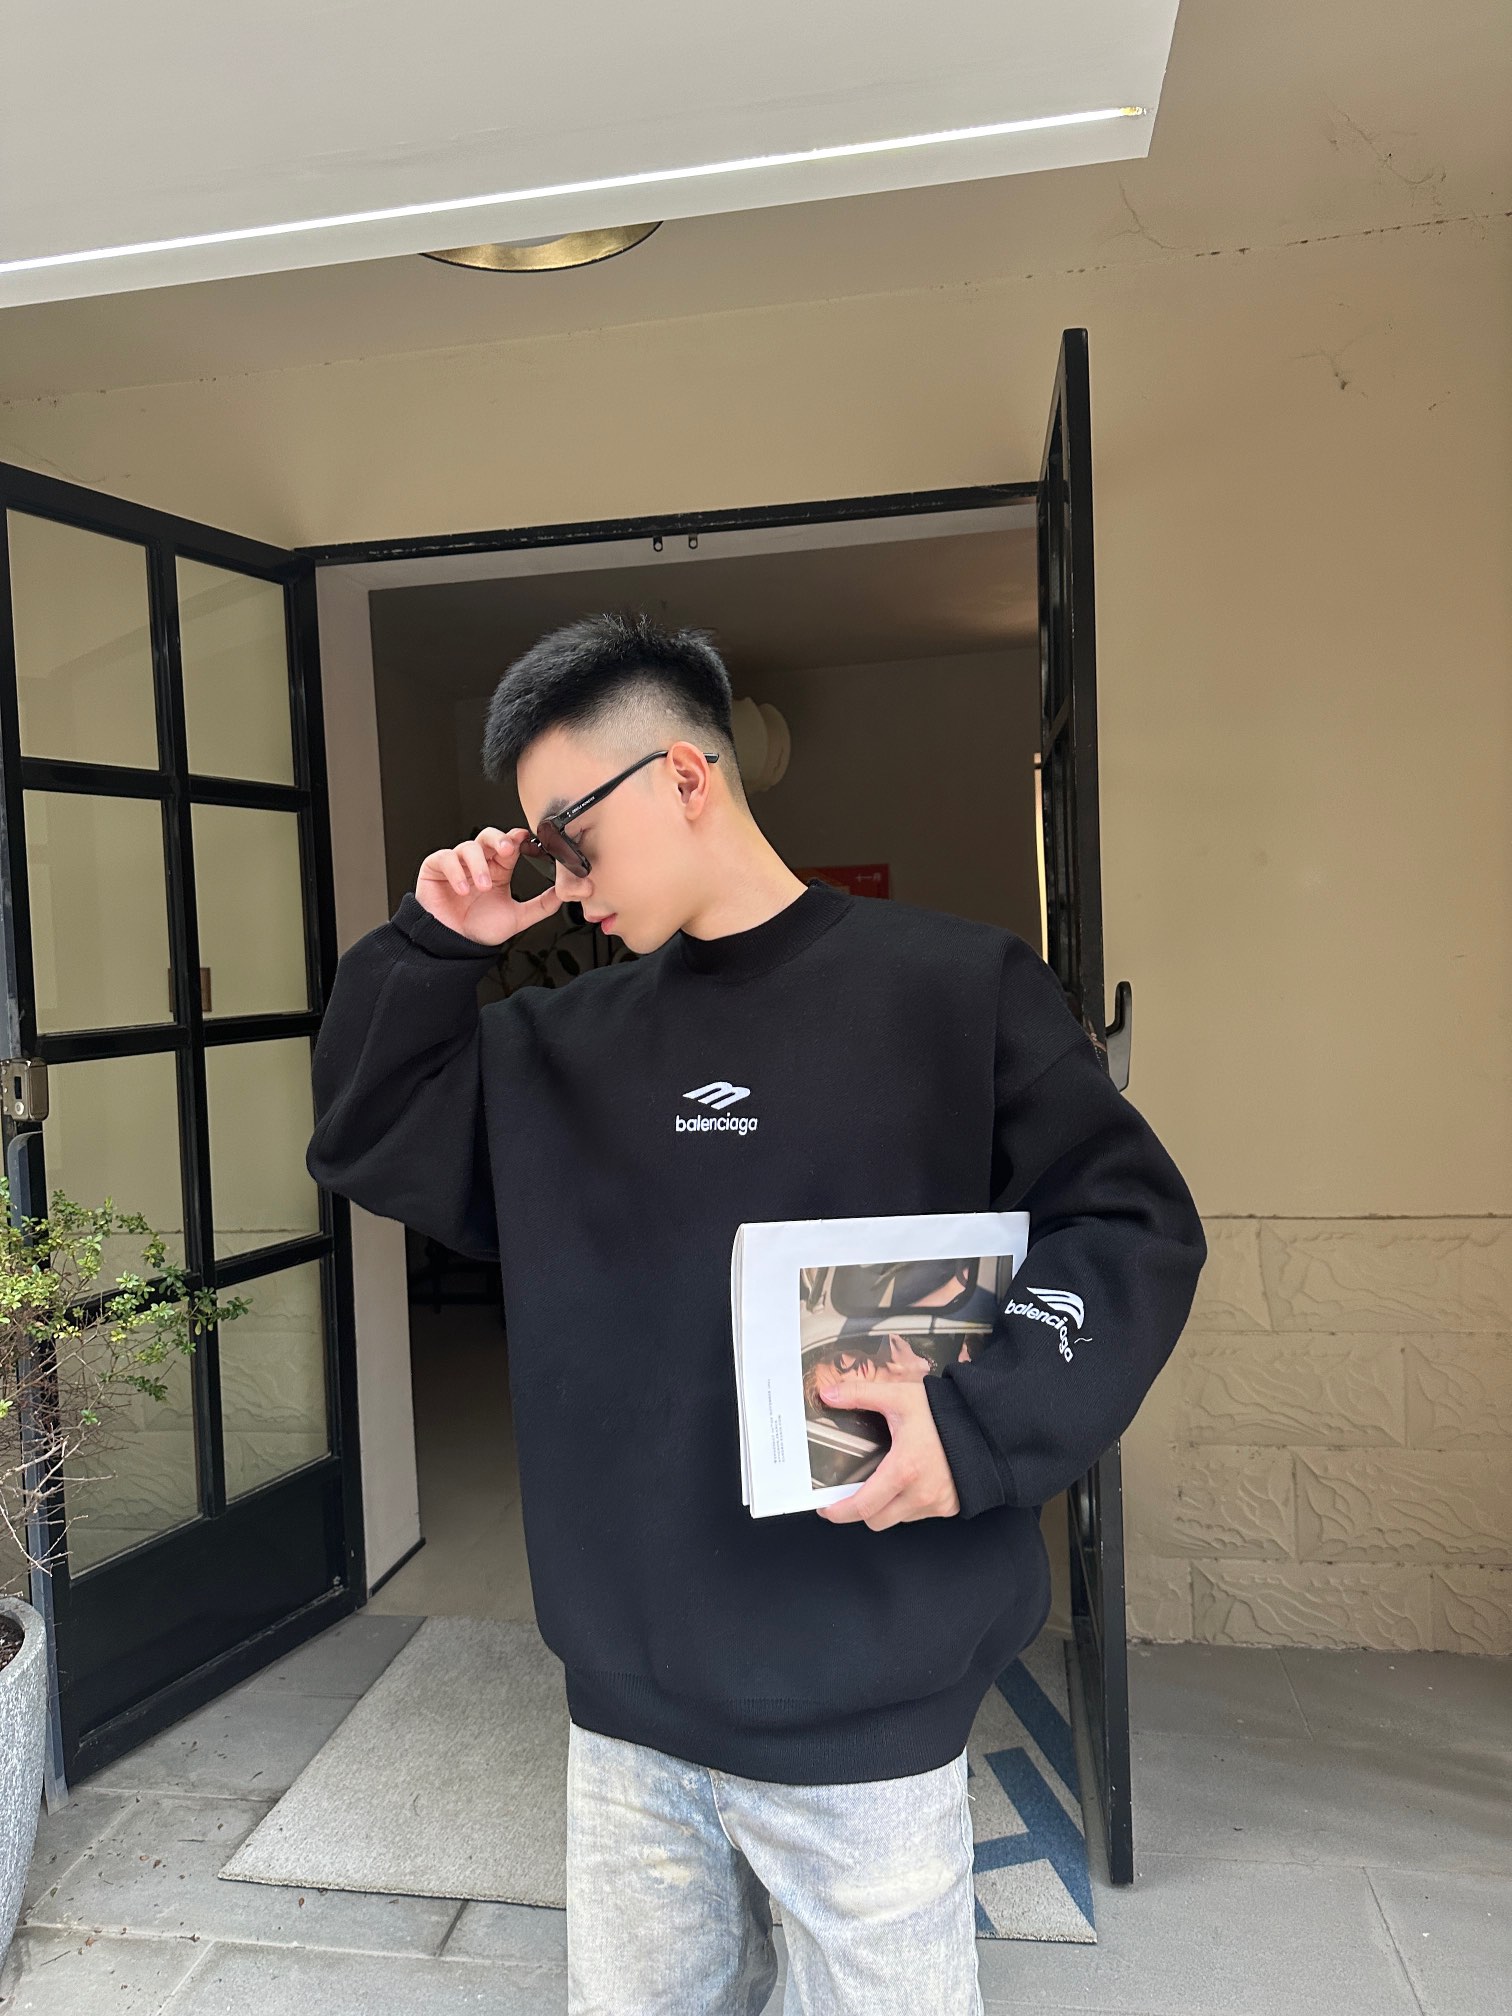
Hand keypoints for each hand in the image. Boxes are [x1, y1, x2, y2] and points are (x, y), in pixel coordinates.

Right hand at [415, 826, 563, 945]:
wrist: (454, 946)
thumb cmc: (479, 930)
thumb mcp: (517, 918)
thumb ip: (541, 905)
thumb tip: (564, 894)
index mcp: (499, 869)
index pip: (509, 845)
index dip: (517, 839)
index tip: (526, 839)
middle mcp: (479, 863)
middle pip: (488, 836)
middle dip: (499, 839)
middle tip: (507, 850)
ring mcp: (457, 864)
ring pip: (468, 847)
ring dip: (478, 865)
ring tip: (483, 886)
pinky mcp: (436, 868)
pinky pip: (445, 858)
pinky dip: (455, 871)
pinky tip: (463, 889)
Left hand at [813, 1377, 960, 1528]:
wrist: (984, 1422)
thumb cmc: (944, 1411)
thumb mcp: (897, 1397)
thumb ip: (859, 1395)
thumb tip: (829, 1394)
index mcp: (903, 1469)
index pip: (863, 1506)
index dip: (839, 1512)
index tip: (827, 1509)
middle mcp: (920, 1493)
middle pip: (876, 1521)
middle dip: (861, 1510)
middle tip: (853, 1494)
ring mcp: (937, 1503)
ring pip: (898, 1518)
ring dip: (887, 1506)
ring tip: (886, 1481)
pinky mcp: (950, 1506)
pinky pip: (920, 1514)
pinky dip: (909, 1504)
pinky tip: (910, 1481)